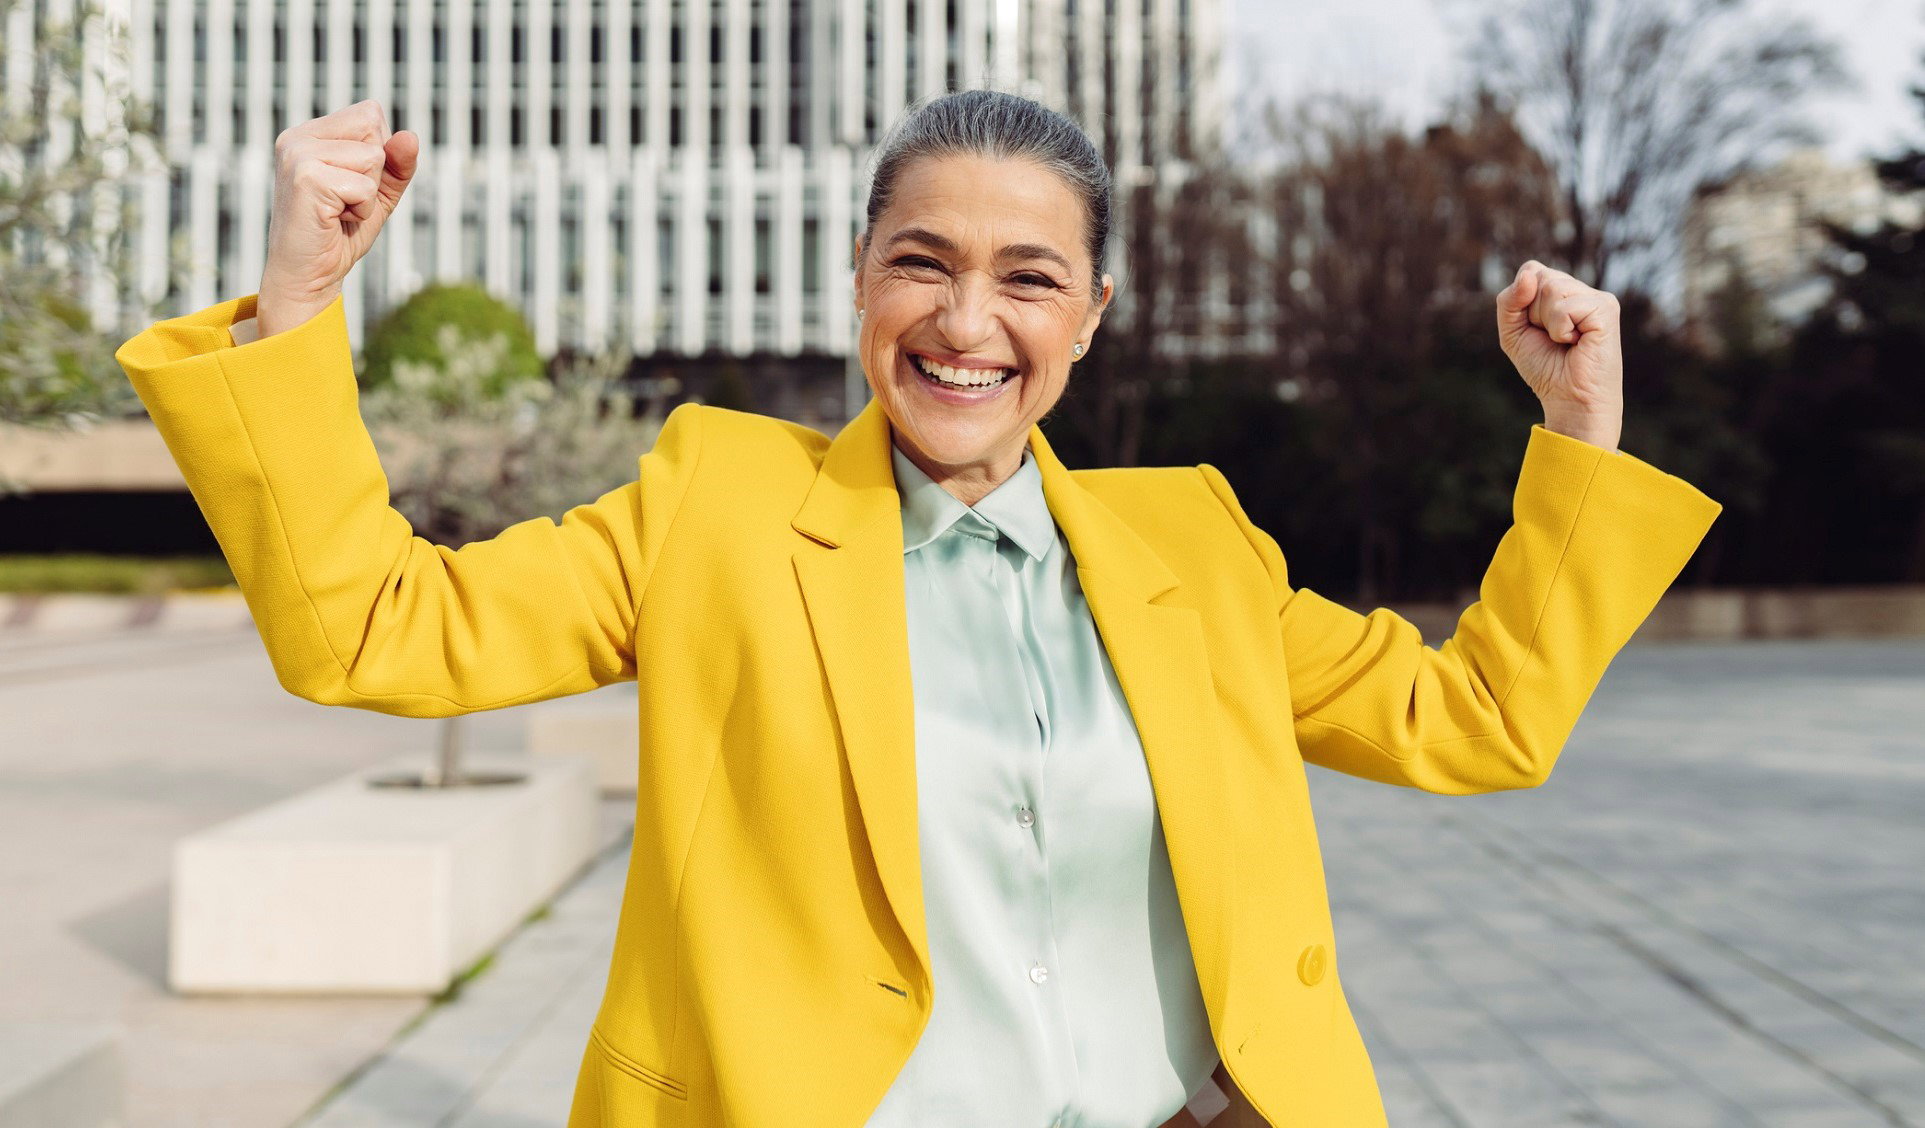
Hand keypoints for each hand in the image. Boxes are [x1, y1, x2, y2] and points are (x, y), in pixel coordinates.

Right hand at [257, 99, 418, 336]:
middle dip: (375, 173)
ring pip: (373, 158)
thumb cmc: (340, 233)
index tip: (351, 184)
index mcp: (310, 133)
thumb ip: (398, 163)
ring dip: (368, 194)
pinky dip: (362, 210)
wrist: (309, 276)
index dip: (378, 154)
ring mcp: (298, 155)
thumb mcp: (379, 192)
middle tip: (345, 201)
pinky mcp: (306, 178)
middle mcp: (298, 137)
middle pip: (374, 130)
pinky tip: (335, 220)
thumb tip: (410, 136)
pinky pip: (365, 187)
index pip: (370, 114)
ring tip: (339, 211)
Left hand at [1495, 261, 1623, 425]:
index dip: (1522, 301)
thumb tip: (1529, 275)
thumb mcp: (1513, 332)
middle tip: (1552, 338)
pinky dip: (1560, 330)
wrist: (1569, 399)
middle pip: (1539, 278)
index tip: (1535, 328)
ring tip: (1565, 340)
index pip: (1531, 270)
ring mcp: (1597, 297)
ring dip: (1547, 323)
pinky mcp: (1606, 308)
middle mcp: (1581, 290)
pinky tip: (1577, 342)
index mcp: (1562, 291)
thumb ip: (1509, 300)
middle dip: (1533, 314)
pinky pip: (1564, 308)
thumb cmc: (1545, 367)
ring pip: (1551, 289)